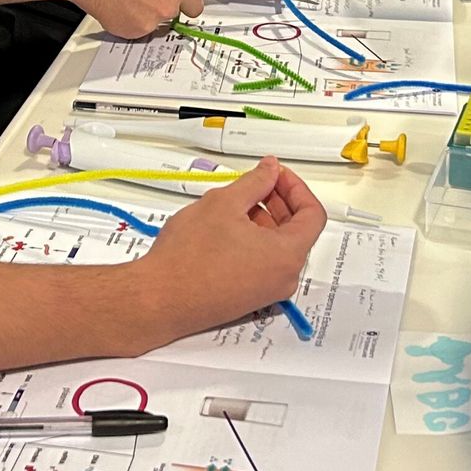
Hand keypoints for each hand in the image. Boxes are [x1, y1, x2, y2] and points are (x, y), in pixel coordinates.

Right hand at [133, 159, 325, 336]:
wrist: (159, 299)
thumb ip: (255, 182)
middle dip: (278, 201)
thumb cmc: (188, 260)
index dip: (295, 188)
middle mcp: (282, 278)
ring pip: (277, 247)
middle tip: (257, 183)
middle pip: (297, 231)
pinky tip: (226, 228)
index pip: (312, 214)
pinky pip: (262, 264)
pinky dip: (252, 241)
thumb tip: (269, 171)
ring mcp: (266, 292)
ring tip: (234, 205)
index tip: (276, 175)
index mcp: (287, 255)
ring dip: (263, 220)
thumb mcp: (224, 203)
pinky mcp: (247, 298)